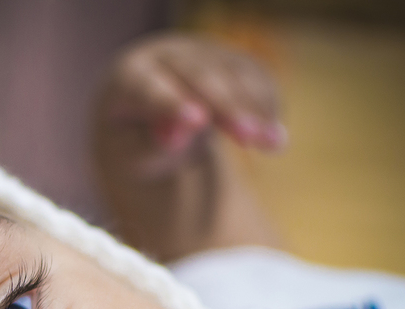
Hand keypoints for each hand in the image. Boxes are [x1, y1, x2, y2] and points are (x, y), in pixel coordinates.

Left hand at [94, 33, 284, 181]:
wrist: (147, 118)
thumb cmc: (133, 143)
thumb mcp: (133, 157)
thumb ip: (152, 148)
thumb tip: (184, 132)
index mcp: (128, 77)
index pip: (147, 88)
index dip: (170, 103)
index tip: (195, 120)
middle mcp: (166, 56)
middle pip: (198, 76)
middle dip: (226, 105)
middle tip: (247, 136)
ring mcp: (202, 54)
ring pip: (234, 74)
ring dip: (257, 109)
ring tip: (275, 144)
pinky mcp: (230, 62)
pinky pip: (255, 78)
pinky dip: (267, 106)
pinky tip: (277, 138)